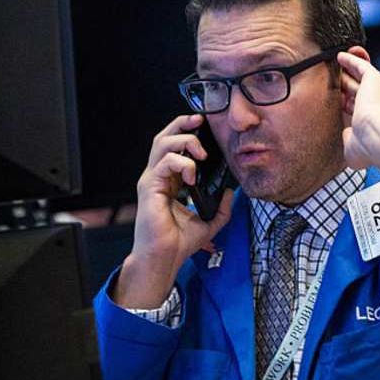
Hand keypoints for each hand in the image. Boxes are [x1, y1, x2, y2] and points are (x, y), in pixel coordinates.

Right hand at [114, 114, 233, 308]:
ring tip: (201, 152)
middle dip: (182, 124)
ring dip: (184, 141)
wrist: (164, 259)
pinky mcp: (149, 187)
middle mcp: (159, 177)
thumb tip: (230, 191)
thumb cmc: (180, 243)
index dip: (188, 133)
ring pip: (162, 144)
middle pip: (164, 137)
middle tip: (200, 120)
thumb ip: (221, 206)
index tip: (206, 127)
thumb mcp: (209, 222)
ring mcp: (152, 180)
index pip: (175, 147)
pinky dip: (182, 163)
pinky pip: (164, 163)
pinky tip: (192, 175)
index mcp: (170, 181)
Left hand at [337, 49, 379, 192]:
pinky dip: (351, 60)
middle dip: (349, 84)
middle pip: (362, 89)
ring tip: (338, 62)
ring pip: (363, 76)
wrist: (377, 137)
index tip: (340, 104)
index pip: (364, 107)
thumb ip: (350, 140)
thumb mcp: (354, 148)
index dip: (349, 104)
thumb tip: (347, 135)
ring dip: (350, 68)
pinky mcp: (375, 79)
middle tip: (336, 80)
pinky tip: (340, 56)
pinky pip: (361, 65)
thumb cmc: (369, 147)